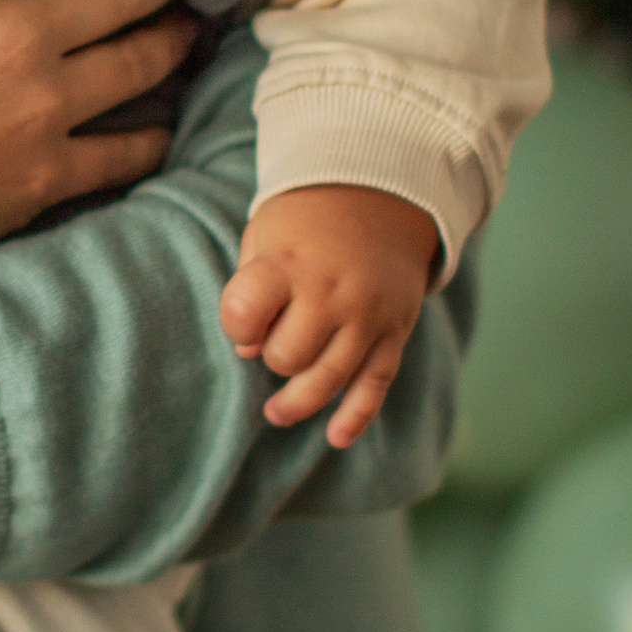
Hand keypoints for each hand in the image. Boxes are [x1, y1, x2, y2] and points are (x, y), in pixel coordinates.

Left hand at [217, 184, 437, 445]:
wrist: (382, 194)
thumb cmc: (307, 221)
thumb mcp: (265, 235)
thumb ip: (250, 290)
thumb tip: (250, 354)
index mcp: (289, 263)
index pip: (245, 315)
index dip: (237, 328)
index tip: (244, 323)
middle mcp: (332, 293)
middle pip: (289, 357)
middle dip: (274, 358)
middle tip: (274, 340)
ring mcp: (368, 316)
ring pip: (329, 380)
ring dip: (298, 403)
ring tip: (276, 412)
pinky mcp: (395, 332)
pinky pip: (377, 384)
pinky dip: (357, 415)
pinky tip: (336, 438)